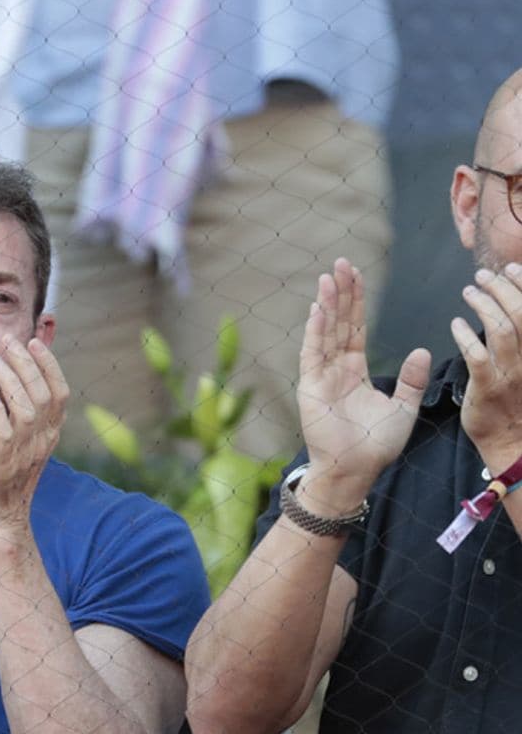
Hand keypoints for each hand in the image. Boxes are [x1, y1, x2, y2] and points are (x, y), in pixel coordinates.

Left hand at [0, 337, 67, 544]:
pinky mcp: (1, 465)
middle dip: (27, 362)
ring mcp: (23, 454)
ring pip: (26, 406)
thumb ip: (25, 416)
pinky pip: (2, 429)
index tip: (34, 341)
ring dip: (10, 378)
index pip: (60, 392)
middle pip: (44, 393)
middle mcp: (42, 442)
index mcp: (50, 435)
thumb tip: (20, 383)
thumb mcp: (22, 445)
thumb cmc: (5, 480)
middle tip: (8, 340)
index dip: (49, 364)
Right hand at [297, 259, 429, 505]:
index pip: (354, 328)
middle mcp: (335, 368)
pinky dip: (315, 330)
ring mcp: (320, 376)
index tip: (356, 275)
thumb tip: (423, 350)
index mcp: (354, 371)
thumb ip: (412, 380)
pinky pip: (312, 352)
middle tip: (341, 263)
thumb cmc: (376, 445)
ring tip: (329, 276)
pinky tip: (319, 308)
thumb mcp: (403, 408)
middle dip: (340, 293)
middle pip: (337, 322)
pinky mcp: (310, 386)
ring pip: (324, 331)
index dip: (356, 302)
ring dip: (327, 304)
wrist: (355, 469)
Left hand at [451, 262, 521, 472]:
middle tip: (483, 275)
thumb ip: (517, 338)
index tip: (512, 269)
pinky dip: (465, 336)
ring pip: (503, 330)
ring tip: (469, 291)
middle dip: (503, 288)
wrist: (512, 442)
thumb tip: (506, 306)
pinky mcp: (489, 388)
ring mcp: (512, 374)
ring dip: (484, 304)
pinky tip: (454, 324)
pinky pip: (478, 356)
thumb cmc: (514, 400)